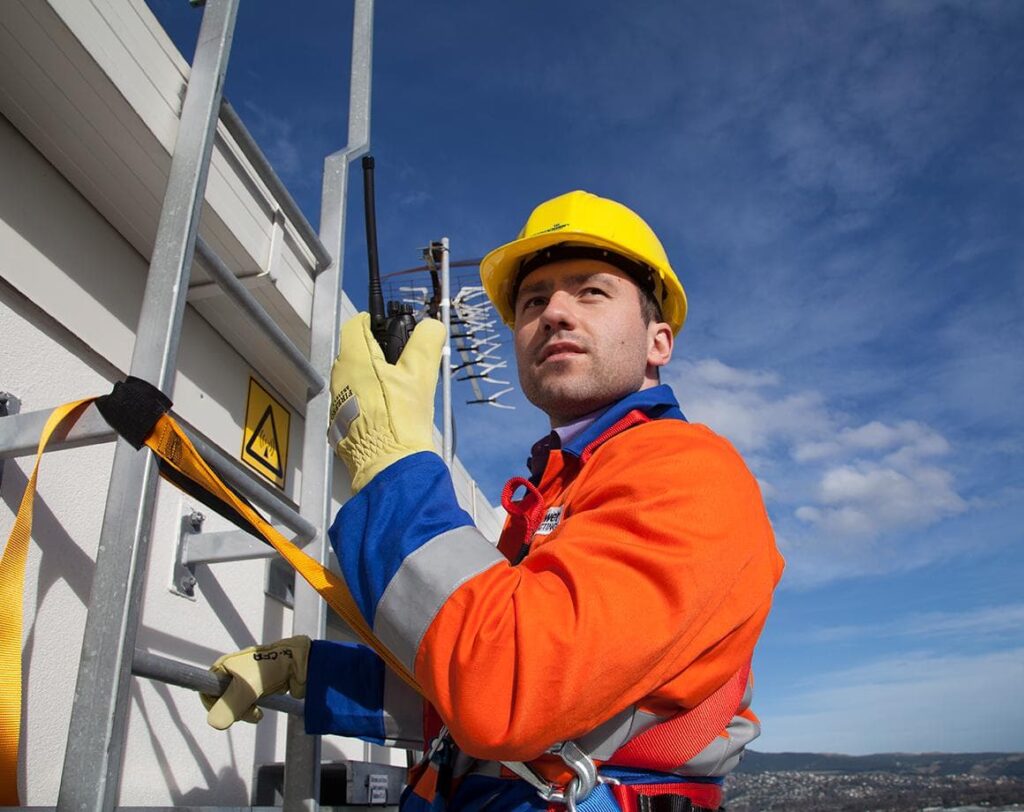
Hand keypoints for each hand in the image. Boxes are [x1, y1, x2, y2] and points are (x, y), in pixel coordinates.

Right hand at [200, 635, 309, 729]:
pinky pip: (246, 706)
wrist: (300, 665)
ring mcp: (244, 681)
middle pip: (220, 701)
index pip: (205, 690)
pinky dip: (252, 711)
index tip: (225, 710)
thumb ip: (229, 706)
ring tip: (257, 712)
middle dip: (233, 710)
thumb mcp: (247, 688)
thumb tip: (214, 723)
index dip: (213, 704)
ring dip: (244, 712)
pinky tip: (260, 712)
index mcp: (224, 666)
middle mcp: (231, 672)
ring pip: (234, 706)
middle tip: (247, 710)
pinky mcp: (256, 689)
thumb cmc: (272, 669)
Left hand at [328, 312, 446, 491]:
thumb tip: (431, 326)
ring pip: (355, 377)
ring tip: (399, 389)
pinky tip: (388, 411)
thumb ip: (426, 342)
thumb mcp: (421, 374)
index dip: (374, 321)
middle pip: (355, 352)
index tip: (391, 328)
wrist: (390, 466)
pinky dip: (369, 399)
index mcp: (353, 360)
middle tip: (403, 362)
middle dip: (377, 351)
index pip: (355, 324)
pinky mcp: (341, 424)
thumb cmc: (401, 421)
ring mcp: (337, 402)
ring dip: (374, 376)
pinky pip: (354, 400)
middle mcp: (338, 378)